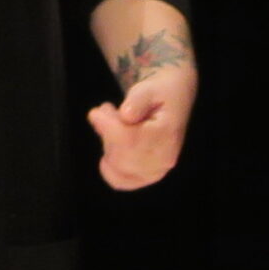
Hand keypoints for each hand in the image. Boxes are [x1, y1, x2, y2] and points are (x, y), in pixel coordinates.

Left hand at [86, 65, 194, 190]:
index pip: (129, 139)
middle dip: (107, 133)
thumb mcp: (148, 88)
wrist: (173, 100)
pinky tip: (109, 149)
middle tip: (106, 111)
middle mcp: (165, 158)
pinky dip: (109, 168)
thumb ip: (137, 100)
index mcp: (168, 134)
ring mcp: (157, 171)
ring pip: (118, 168)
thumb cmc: (158, 93)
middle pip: (121, 156)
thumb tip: (126, 116)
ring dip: (108, 145)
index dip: (107, 127)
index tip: (95, 112)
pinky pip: (120, 182)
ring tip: (112, 123)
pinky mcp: (148, 177)